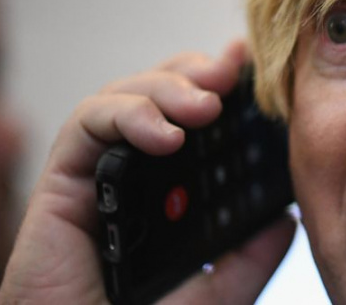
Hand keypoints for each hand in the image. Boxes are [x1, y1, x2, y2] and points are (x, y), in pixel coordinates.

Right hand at [0, 41, 295, 304]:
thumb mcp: (216, 291)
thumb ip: (250, 256)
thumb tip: (287, 218)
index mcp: (169, 193)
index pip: (193, 119)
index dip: (219, 84)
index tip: (251, 63)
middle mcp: (133, 177)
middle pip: (159, 94)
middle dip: (195, 74)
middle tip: (230, 75)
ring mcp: (97, 176)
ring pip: (124, 97)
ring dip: (167, 87)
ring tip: (206, 105)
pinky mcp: (58, 184)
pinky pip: (87, 125)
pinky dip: (127, 116)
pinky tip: (165, 137)